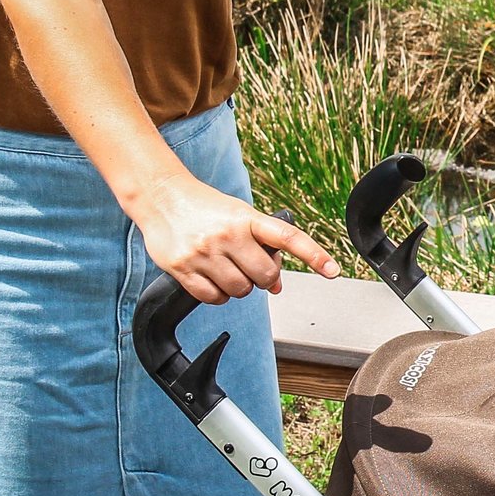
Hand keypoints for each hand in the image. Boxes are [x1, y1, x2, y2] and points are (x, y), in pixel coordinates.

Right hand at [132, 170, 344, 304]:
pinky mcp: (183, 268)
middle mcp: (227, 234)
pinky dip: (218, 295)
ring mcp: (204, 252)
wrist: (161, 197)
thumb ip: (261, 247)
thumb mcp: (238, 218)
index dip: (314, 255)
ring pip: (240, 290)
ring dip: (239, 287)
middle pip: (265, 275)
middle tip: (250, 266)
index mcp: (246, 218)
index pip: (288, 238)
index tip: (333, 270)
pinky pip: (214, 298)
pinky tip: (212, 278)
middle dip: (263, 277)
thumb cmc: (205, 208)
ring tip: (227, 268)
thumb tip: (276, 285)